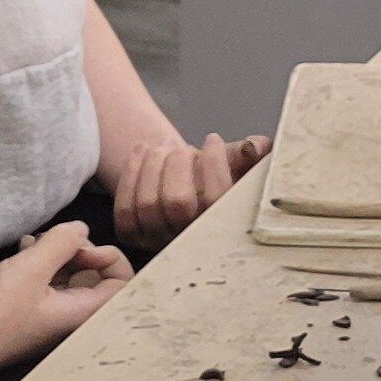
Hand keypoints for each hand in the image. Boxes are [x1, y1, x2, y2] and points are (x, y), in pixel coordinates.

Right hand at [0, 222, 132, 380]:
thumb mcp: (30, 267)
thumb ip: (63, 242)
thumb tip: (82, 230)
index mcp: (81, 316)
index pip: (124, 286)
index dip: (109, 258)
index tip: (81, 247)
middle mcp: (69, 322)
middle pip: (96, 279)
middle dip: (78, 251)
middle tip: (53, 240)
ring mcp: (46, 320)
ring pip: (68, 279)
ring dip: (54, 254)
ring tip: (30, 243)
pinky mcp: (24, 316)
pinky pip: (45, 285)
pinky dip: (37, 265)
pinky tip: (19, 252)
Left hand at [109, 131, 271, 255]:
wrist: (192, 187)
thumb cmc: (224, 174)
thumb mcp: (245, 164)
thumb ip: (255, 154)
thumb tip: (252, 146)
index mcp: (225, 227)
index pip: (216, 197)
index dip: (213, 163)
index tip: (212, 138)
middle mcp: (191, 240)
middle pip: (177, 202)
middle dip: (177, 163)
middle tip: (183, 146)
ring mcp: (159, 242)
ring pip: (148, 203)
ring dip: (153, 164)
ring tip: (163, 145)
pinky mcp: (134, 237)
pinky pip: (125, 208)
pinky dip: (130, 174)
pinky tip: (141, 150)